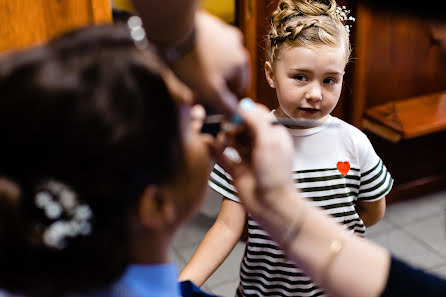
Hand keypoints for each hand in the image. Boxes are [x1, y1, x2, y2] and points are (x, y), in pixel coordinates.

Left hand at [170, 11, 250, 115]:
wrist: (174, 29)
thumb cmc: (192, 61)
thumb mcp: (211, 92)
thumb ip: (227, 106)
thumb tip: (236, 116)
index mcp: (241, 63)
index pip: (239, 89)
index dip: (223, 97)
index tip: (208, 99)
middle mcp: (237, 46)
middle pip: (228, 74)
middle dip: (214, 83)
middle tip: (196, 89)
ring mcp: (223, 34)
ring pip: (218, 62)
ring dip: (207, 71)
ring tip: (189, 74)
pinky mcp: (209, 27)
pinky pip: (208, 49)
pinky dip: (200, 56)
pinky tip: (188, 59)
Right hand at [215, 100, 295, 217]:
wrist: (272, 205)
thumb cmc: (275, 174)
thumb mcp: (268, 140)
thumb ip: (255, 120)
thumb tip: (242, 104)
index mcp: (273, 134)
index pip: (256, 114)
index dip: (243, 112)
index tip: (233, 113)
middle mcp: (261, 144)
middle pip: (242, 126)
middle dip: (232, 125)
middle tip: (227, 130)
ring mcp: (248, 157)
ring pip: (231, 140)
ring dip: (224, 137)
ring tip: (221, 142)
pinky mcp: (237, 170)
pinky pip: (223, 156)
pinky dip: (215, 150)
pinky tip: (207, 144)